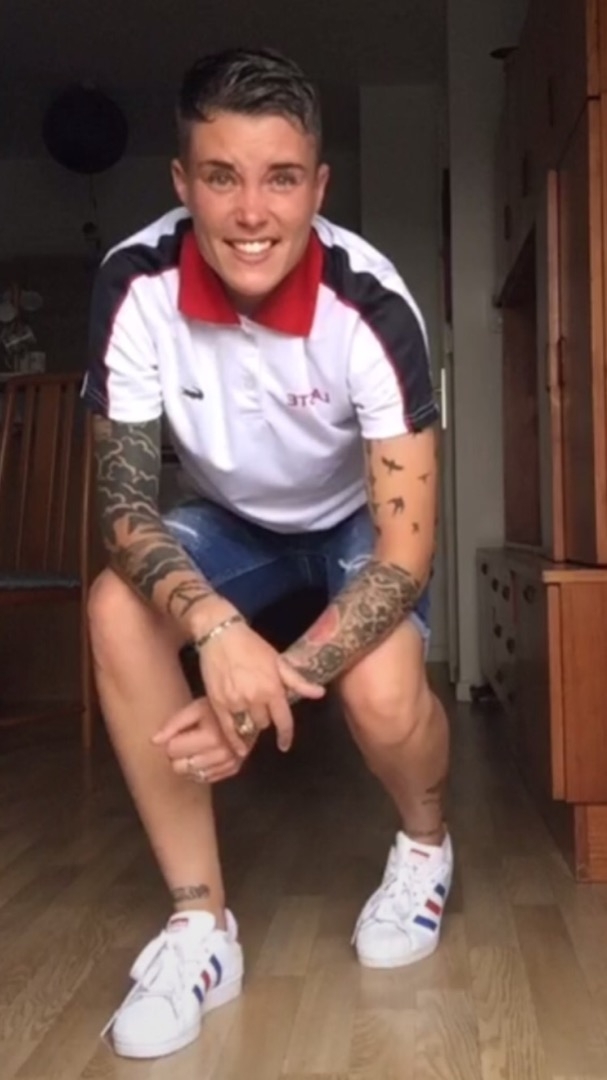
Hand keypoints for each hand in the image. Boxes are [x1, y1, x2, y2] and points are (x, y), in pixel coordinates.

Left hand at [152, 697, 246, 783]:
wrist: (250, 712)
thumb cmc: (218, 708)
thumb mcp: (195, 708)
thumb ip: (173, 724)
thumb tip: (153, 741)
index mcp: (211, 737)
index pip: (172, 749)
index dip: (172, 740)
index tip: (180, 732)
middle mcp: (221, 754)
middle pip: (179, 766)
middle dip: (178, 754)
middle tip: (187, 740)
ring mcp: (228, 764)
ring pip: (191, 775)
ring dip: (188, 762)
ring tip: (196, 746)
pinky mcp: (233, 769)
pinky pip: (205, 778)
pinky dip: (200, 768)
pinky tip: (205, 754)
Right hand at [198, 621, 324, 755]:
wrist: (220, 634)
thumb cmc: (252, 646)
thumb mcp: (278, 661)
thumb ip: (298, 681)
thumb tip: (320, 693)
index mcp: (273, 689)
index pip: (283, 721)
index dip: (286, 735)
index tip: (284, 744)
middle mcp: (255, 699)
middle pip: (264, 724)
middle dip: (265, 719)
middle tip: (261, 711)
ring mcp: (235, 702)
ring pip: (247, 727)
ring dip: (250, 725)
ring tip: (249, 722)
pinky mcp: (218, 703)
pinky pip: (228, 729)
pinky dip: (234, 740)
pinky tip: (239, 747)